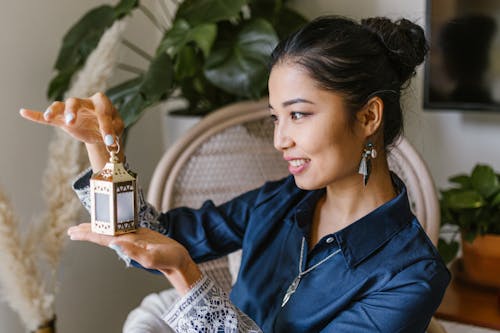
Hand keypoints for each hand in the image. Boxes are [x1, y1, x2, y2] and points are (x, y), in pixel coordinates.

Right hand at [20, 92, 123, 145]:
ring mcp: (72, 111)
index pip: (102, 112)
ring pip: (61, 106)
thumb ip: (115, 132)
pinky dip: (36, 115)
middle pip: (75, 102)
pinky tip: (24, 112)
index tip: (110, 141)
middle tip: (71, 121)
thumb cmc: (112, 126)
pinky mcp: (63, 120)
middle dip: (72, 110)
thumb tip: (112, 141)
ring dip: (54, 111)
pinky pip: (49, 117)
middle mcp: (84, 103)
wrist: (101, 130)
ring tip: (49, 117)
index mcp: (101, 102)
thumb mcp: (118, 128)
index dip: (107, 127)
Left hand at [68, 223, 201, 294]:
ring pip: (111, 230)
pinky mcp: (141, 235)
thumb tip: (114, 244)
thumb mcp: (152, 257)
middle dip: (87, 231)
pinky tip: (110, 223)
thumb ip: (134, 252)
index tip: (73, 232)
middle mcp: (127, 241)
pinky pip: (122, 228)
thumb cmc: (168, 260)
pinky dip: (113, 224)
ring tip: (85, 225)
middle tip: (71, 230)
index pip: (102, 238)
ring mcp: (133, 238)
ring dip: (98, 227)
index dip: (87, 234)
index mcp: (127, 245)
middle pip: (103, 234)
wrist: (179, 261)